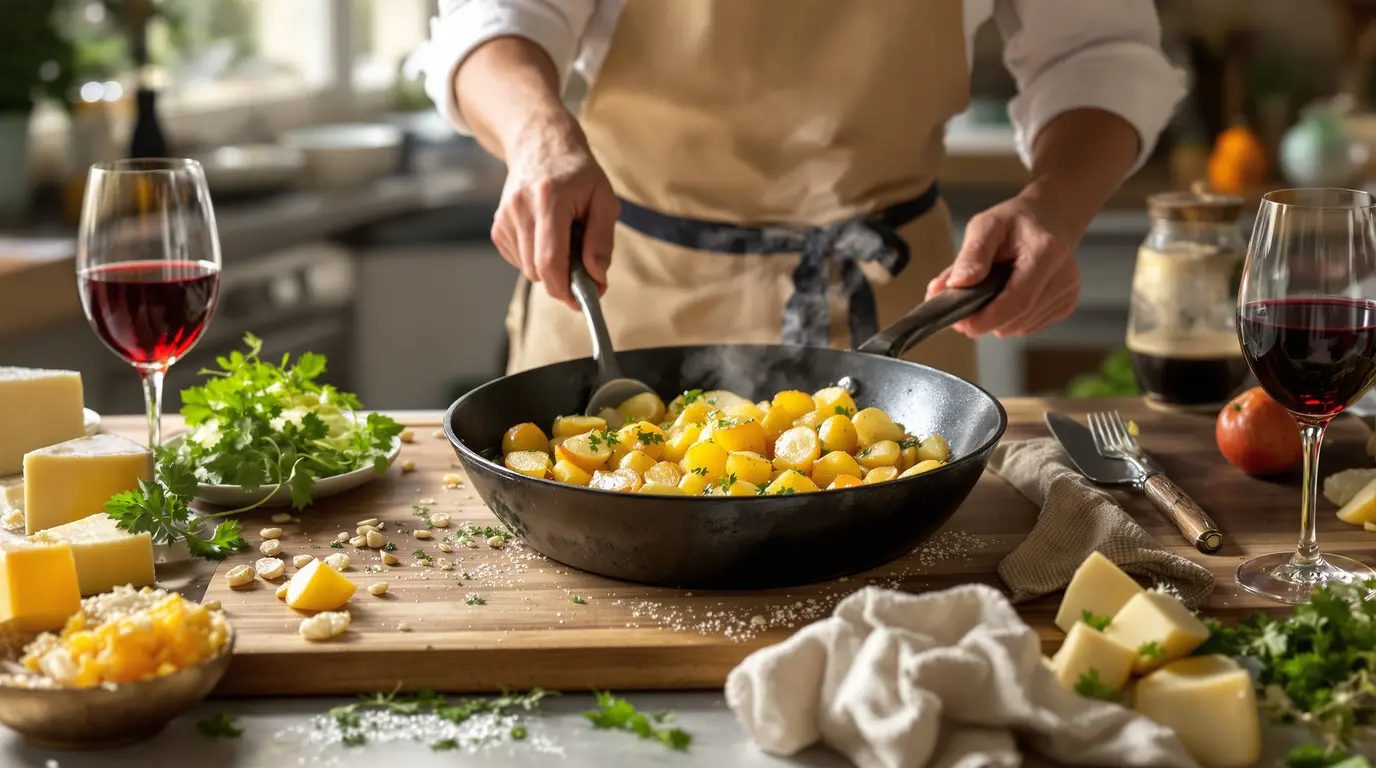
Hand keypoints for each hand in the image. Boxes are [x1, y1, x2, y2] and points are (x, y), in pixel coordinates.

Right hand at [492, 113, 619, 310]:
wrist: (540, 144)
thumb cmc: (577, 172)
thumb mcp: (604, 199)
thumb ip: (601, 240)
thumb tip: (597, 277)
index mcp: (549, 200)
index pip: (549, 261)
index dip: (565, 288)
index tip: (583, 299)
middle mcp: (520, 209)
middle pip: (537, 271)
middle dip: (563, 280)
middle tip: (584, 268)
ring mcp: (504, 218)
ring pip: (528, 270)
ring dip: (550, 268)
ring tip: (564, 239)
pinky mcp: (497, 226)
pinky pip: (519, 260)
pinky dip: (536, 259)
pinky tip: (546, 236)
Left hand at [925, 194, 1080, 337]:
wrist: (1048, 219)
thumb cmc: (1014, 223)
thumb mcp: (985, 226)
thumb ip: (971, 254)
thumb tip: (956, 284)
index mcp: (1046, 253)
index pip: (1017, 301)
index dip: (986, 319)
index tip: (960, 322)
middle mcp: (1064, 276)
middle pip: (1018, 319)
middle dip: (985, 321)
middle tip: (962, 310)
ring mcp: (1068, 293)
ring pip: (1020, 327)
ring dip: (997, 320)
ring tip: (987, 293)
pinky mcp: (1066, 305)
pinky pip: (1028, 326)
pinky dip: (1010, 319)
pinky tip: (1007, 296)